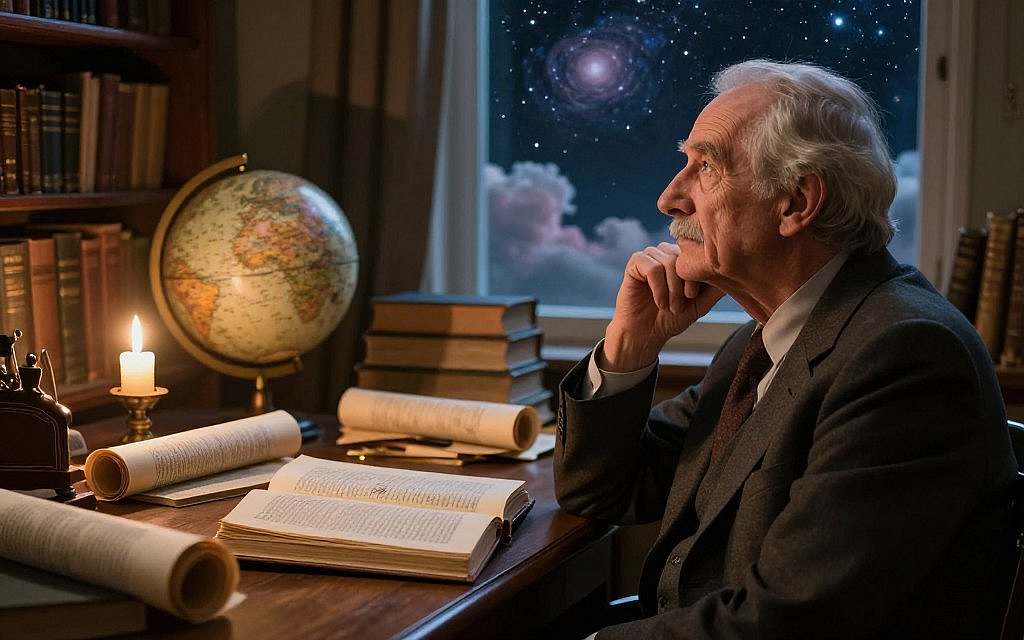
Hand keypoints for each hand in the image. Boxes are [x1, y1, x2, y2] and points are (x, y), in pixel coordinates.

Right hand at [601, 242, 723, 371]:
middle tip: (679, 306)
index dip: (698, 275)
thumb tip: (737, 274)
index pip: (698, 254)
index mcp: (683, 257)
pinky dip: (658, 288)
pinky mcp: (635, 262)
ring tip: (669, 307)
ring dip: (671, 289)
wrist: (646, 334)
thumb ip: (716, 288)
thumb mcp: (700, 303)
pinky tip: (658, 302)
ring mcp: (651, 255)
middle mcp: (667, 252)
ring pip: (669, 262)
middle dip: (685, 284)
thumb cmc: (671, 318)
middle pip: (684, 257)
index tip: (693, 297)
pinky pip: (652, 266)